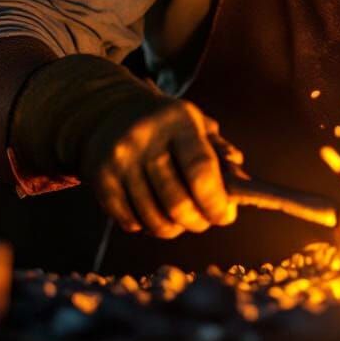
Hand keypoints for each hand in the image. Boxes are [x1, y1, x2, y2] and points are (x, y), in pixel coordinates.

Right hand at [8, 54, 241, 238]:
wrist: (108, 112)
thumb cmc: (166, 125)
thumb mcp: (195, 124)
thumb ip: (220, 151)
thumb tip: (240, 183)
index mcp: (178, 120)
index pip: (200, 170)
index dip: (215, 201)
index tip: (225, 216)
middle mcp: (145, 138)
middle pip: (177, 202)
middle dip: (198, 221)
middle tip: (205, 221)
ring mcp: (119, 159)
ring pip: (153, 218)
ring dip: (174, 228)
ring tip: (181, 220)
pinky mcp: (100, 178)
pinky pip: (130, 221)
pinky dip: (147, 226)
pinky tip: (154, 213)